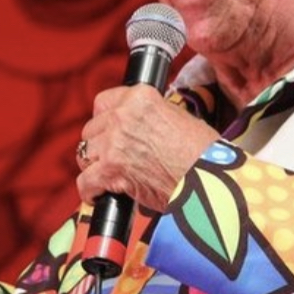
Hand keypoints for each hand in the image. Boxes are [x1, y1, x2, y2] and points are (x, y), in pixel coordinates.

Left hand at [76, 84, 217, 210]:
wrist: (208, 181)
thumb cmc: (202, 154)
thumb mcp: (179, 117)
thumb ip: (151, 114)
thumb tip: (138, 122)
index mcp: (141, 98)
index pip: (104, 102)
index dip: (105, 119)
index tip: (108, 129)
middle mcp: (123, 116)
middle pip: (91, 129)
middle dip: (99, 144)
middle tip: (112, 157)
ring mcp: (114, 143)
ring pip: (84, 153)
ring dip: (94, 165)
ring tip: (107, 175)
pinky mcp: (110, 170)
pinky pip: (85, 181)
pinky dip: (91, 191)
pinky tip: (100, 195)